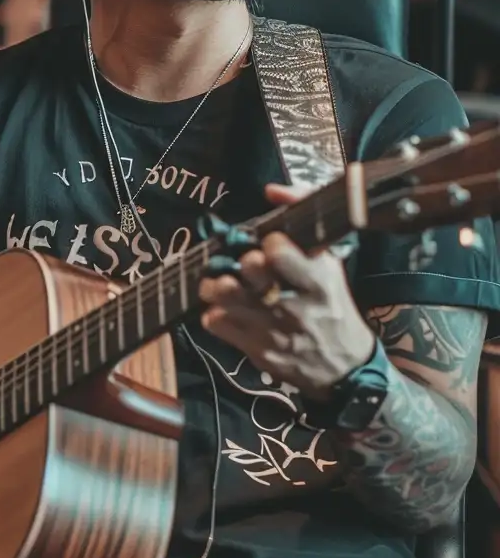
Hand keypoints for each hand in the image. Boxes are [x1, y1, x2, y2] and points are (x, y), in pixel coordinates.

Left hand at [197, 183, 377, 398]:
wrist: (344, 366)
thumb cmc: (330, 302)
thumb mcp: (328, 261)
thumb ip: (303, 216)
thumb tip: (271, 190)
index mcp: (316, 281)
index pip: (280, 251)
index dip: (269, 242)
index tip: (269, 244)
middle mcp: (294, 306)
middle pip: (250, 270)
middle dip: (240, 260)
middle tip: (241, 262)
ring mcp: (273, 332)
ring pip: (224, 296)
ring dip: (215, 283)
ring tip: (220, 280)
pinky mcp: (257, 352)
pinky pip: (218, 323)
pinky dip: (214, 312)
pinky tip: (225, 308)